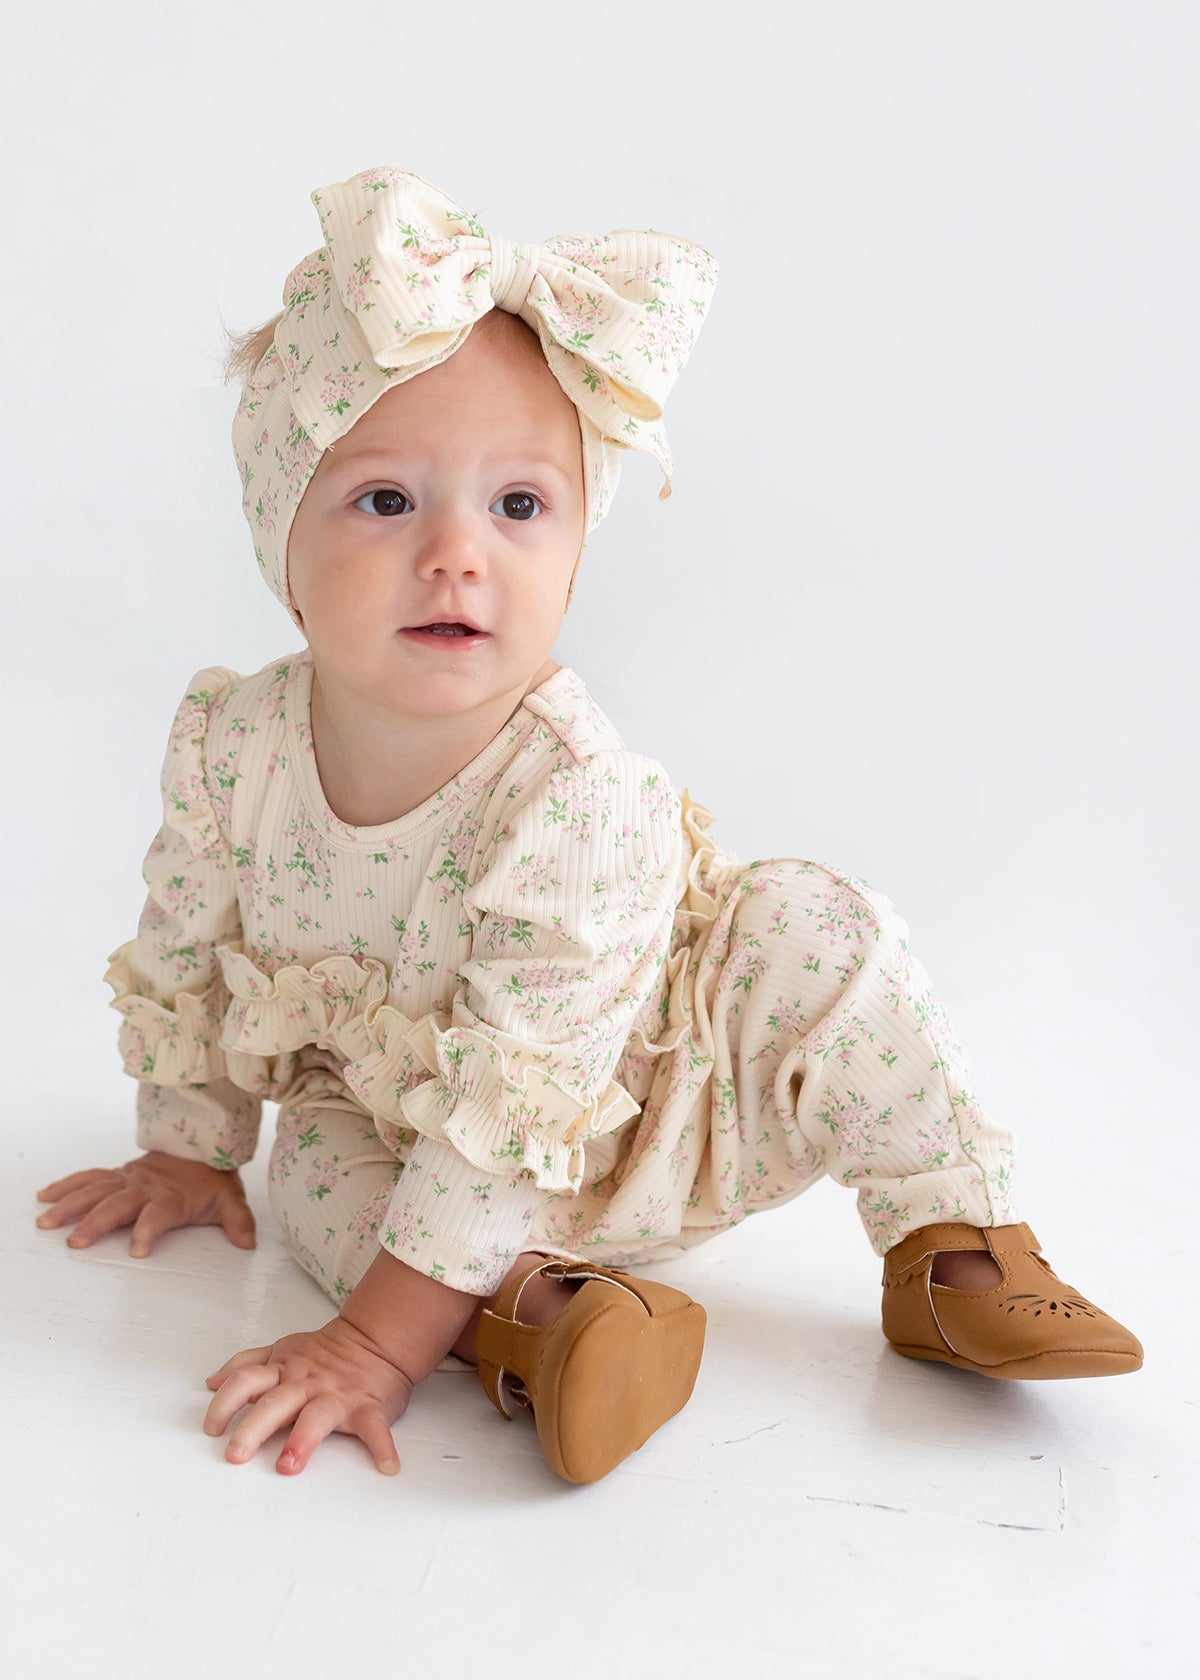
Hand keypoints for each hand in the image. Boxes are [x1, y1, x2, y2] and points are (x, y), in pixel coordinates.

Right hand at [35, 1151, 255, 1257]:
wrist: (200, 1142)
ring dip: (70, 1205)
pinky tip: (45, 1196)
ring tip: (46, 1222)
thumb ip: (238, 1222)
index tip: (137, 1251)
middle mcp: (146, 1187)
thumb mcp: (230, 1199)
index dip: (148, 1230)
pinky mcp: (117, 1175)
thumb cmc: (211, 1177)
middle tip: (76, 1242)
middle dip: (97, 1222)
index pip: (159, 1214)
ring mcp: (128, 1179)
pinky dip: (66, 1186)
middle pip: (118, 1203)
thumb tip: (248, 1242)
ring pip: (95, 1190)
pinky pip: (88, 1178)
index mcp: (172, 1196)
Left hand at [204, 1317, 409, 1475]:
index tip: (212, 1428)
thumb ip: (246, 1364)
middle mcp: (305, 1384)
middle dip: (252, 1429)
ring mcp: (336, 1396)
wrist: (374, 1340)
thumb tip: (211, 1382)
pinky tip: (388, 1467)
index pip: (245, 1380)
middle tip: (234, 1455)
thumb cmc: (324, 1353)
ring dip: (302, 1440)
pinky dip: (382, 1447)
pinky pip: (375, 1428)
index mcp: (282, 1371)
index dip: (224, 1402)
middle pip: (273, 1404)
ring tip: (288, 1466)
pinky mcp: (367, 1407)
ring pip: (316, 1417)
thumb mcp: (281, 1350)